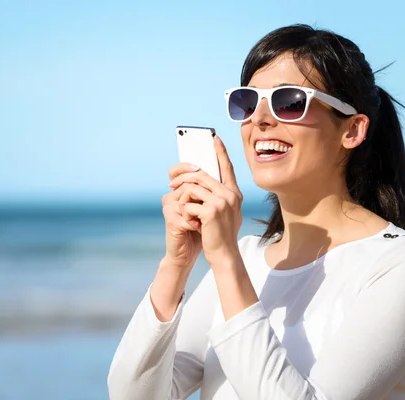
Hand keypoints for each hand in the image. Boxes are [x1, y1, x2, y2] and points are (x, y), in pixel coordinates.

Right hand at [161, 162, 203, 269]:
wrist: (190, 254)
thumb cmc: (202, 231)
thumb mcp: (209, 210)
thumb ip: (212, 193)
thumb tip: (225, 174)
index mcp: (180, 192)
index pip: (178, 171)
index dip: (185, 165)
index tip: (197, 160)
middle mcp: (172, 196)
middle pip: (186, 181)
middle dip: (201, 189)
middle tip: (211, 198)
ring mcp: (169, 207)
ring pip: (188, 195)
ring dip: (201, 209)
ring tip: (203, 221)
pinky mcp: (170, 219)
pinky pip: (188, 212)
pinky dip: (197, 222)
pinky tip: (199, 229)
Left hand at [168, 136, 242, 264]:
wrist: (224, 254)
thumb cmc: (221, 234)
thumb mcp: (226, 212)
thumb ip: (220, 196)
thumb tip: (203, 181)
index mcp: (234, 193)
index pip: (227, 167)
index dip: (221, 152)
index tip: (215, 138)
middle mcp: (230, 194)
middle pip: (201, 175)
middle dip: (182, 178)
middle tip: (170, 183)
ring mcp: (222, 202)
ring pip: (192, 188)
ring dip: (182, 198)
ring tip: (184, 211)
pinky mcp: (211, 211)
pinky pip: (189, 204)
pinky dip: (185, 213)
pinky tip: (191, 223)